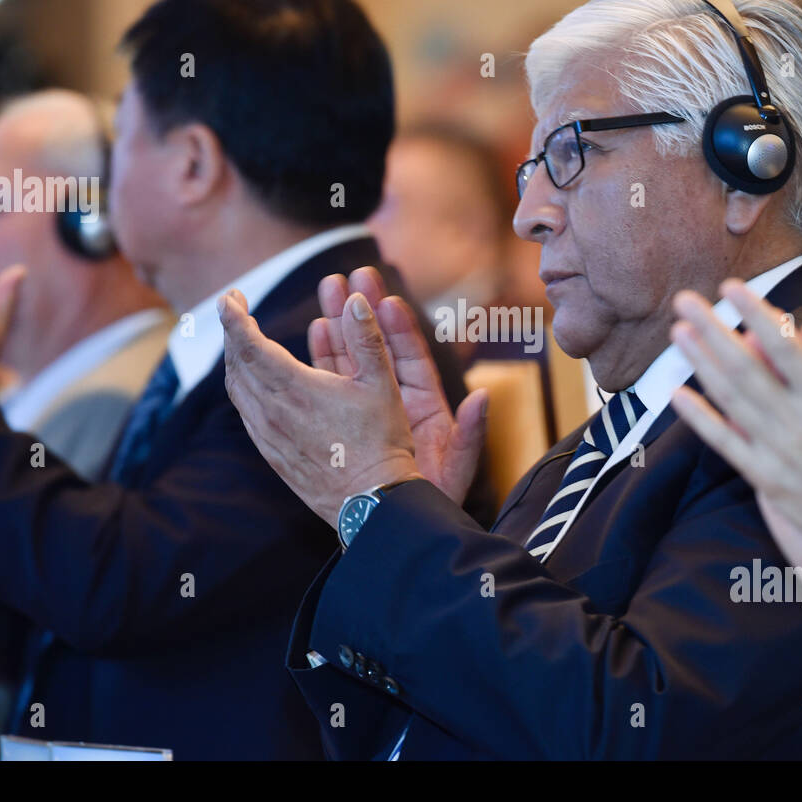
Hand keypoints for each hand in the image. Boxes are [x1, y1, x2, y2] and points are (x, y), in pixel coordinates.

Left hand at [220, 287, 423, 526]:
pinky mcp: (272, 454)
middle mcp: (273, 412)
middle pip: (237, 364)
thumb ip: (367, 338)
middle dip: (232, 332)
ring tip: (242, 341)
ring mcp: (269, 436)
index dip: (235, 317)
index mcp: (295, 389)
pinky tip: (254, 384)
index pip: (250, 344)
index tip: (229, 298)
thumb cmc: (381, 444)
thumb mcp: (383, 385)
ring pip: (237, 390)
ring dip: (234, 360)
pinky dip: (242, 388)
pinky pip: (246, 413)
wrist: (371, 502)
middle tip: (235, 309)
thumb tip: (356, 300)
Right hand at [309, 269, 487, 504]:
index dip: (401, 329)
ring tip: (331, 288)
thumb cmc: (433, 500)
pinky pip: (333, 383)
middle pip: (379, 348)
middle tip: (353, 274)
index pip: (412, 358)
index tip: (388, 299)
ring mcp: (369, 409)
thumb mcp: (457, 467)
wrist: (397, 527)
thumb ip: (470, 434)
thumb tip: (484, 399)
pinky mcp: (344, 420)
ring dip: (342, 323)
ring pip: (353, 358)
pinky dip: (326, 356)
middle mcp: (397, 401)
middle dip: (367, 311)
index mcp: (426, 407)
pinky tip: (318, 328)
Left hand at [668, 280, 801, 577]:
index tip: (731, 286)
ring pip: (729, 399)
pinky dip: (700, 419)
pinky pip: (725, 444)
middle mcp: (797, 421)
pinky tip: (678, 396)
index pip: (783, 346)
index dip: (754, 313)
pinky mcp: (765, 478)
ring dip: (700, 364)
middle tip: (684, 300)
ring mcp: (776, 450)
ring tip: (678, 334)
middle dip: (712, 329)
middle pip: (744, 366)